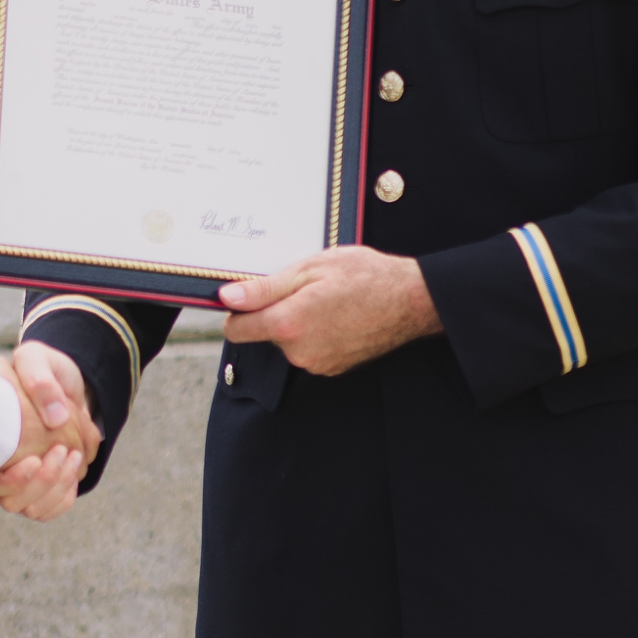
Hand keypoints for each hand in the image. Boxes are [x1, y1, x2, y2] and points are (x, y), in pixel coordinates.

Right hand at [0, 336, 96, 518]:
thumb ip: (39, 378)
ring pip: (29, 509)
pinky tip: (74, 472)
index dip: (9, 482)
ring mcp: (13, 481)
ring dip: (56, 488)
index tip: (35, 460)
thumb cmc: (40, 370)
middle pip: (8, 502)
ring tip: (73, 456)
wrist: (62, 384)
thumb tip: (55, 419)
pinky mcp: (36, 486)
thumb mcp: (36, 360)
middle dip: (41, 484)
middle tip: (62, 451)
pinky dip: (64, 497)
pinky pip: (45, 510)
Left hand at [218, 242, 436, 370]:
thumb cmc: (363, 276)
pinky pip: (308, 351)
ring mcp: (316, 364)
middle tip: (307, 289)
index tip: (251, 296)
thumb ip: (264, 288)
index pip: (235, 329)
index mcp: (287, 324)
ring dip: (298, 324)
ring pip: (288, 343)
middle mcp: (298, 352)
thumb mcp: (309, 268)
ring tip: (328, 302)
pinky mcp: (332, 369)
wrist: (410, 301)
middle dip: (276, 313)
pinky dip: (316, 336)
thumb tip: (227, 298)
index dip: (238, 310)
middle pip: (264, 334)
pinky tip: (339, 317)